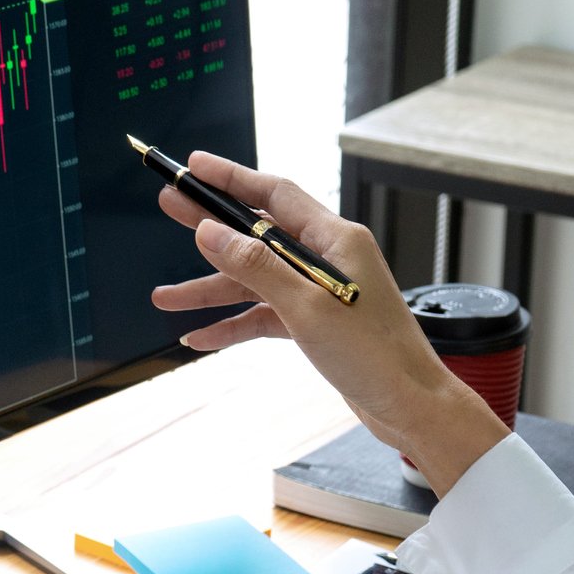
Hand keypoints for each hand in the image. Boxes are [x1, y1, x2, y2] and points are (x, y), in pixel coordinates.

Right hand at [152, 152, 507, 494]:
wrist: (408, 406)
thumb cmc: (374, 355)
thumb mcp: (306, 307)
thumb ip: (256, 266)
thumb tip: (210, 231)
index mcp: (336, 239)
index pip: (275, 194)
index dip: (231, 178)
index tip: (194, 167)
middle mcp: (328, 259)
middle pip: (257, 234)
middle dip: (211, 226)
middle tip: (170, 208)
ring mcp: (319, 291)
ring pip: (254, 281)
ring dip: (211, 290)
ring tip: (165, 297)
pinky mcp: (315, 322)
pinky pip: (264, 314)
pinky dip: (234, 324)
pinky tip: (201, 337)